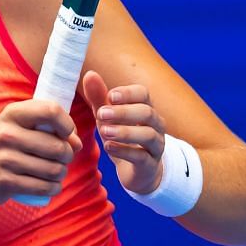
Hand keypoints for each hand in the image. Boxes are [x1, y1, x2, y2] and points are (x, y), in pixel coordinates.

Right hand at [0, 99, 81, 203]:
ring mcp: (4, 158)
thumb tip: (76, 144)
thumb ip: (49, 128)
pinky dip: (53, 188)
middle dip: (67, 155)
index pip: (51, 111)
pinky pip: (43, 186)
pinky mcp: (5, 181)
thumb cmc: (4, 145)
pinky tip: (51, 185)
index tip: (67, 134)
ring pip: (53, 169)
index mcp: (12, 114)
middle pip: (58, 146)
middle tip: (62, 158)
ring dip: (61, 173)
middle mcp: (6, 134)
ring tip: (55, 172)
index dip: (67, 124)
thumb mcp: (18, 126)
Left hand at [81, 70, 167, 195]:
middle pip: (147, 112)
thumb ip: (99, 98)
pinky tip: (109, 147)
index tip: (110, 96)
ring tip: (104, 131)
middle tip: (101, 114)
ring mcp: (156, 145)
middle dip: (124, 112)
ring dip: (125, 131)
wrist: (138, 172)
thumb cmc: (122, 138)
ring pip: (148, 134)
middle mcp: (155, 125)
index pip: (144, 94)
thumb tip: (89, 74)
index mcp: (146, 109)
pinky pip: (142, 157)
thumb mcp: (108, 118)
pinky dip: (125, 151)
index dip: (128, 93)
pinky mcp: (150, 164)